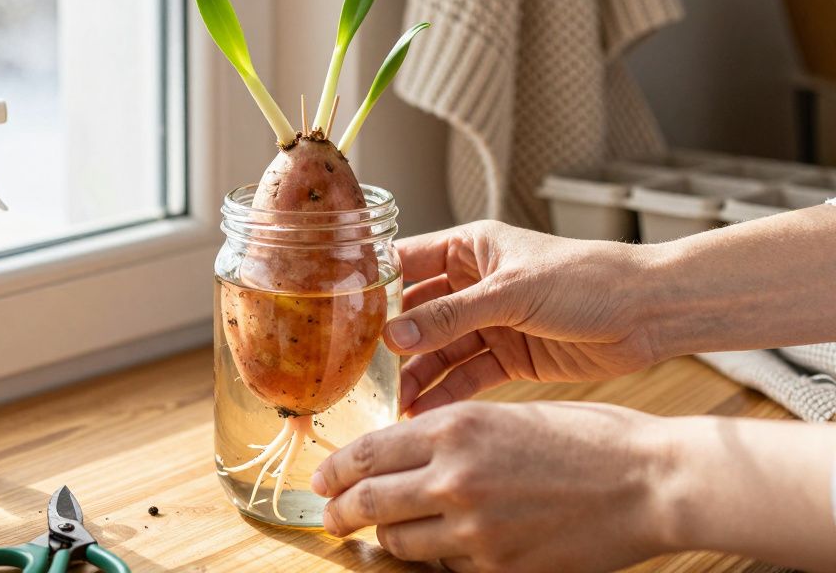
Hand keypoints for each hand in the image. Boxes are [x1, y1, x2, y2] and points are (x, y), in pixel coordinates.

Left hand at [312, 401, 673, 571]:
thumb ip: (450, 436)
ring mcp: (474, 527)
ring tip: (390, 534)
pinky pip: (446, 568)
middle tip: (331, 516)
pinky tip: (450, 548)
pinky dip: (440, 560)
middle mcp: (454, 475)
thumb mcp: (507, 416)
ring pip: (399, 543)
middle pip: (368, 502)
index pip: (367, 452)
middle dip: (339, 512)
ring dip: (389, 539)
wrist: (651, 482)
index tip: (322, 479)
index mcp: (455, 427)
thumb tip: (403, 455)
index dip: (335, 470)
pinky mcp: (499, 566)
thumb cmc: (588, 439)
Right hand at [387, 220, 659, 414]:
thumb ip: (451, 317)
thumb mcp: (511, 293)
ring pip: (439, 350)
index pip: (406, 262)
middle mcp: (474, 284)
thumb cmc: (588, 279)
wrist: (650, 312)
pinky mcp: (509, 356)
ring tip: (394, 404)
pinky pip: (466, 374)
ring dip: (417, 375)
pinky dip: (446, 392)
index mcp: (470, 249)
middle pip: (417, 314)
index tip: (340, 314)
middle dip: (391, 343)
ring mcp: (490, 322)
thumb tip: (393, 336)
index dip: (374, 286)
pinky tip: (423, 411)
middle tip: (364, 374)